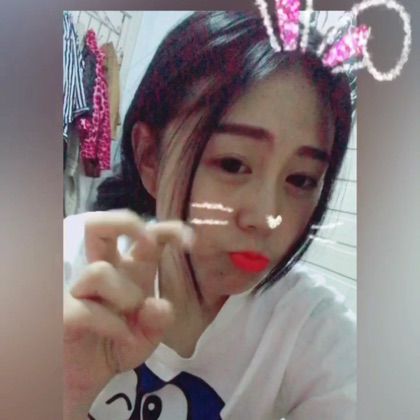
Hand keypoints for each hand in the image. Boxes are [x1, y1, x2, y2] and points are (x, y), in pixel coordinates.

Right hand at [63, 210, 192, 417]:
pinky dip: (111, 326)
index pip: (144, 238)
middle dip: (124, 222)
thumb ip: (158, 322)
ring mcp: (79, 291)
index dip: (167, 230)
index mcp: (129, 273)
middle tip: (146, 242)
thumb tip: (157, 305)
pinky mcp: (62, 313)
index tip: (189, 239)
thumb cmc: (114, 349)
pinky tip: (121, 340)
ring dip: (124, 297)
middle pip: (98, 227)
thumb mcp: (146, 339)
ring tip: (130, 324)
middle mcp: (103, 273)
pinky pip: (87, 309)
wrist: (81, 381)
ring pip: (99, 272)